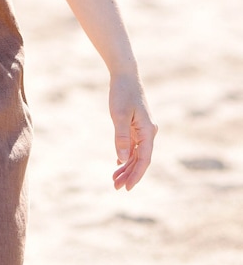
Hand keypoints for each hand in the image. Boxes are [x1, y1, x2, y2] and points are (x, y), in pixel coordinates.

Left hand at [109, 71, 156, 190]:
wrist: (125, 76)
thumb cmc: (122, 93)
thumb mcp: (119, 115)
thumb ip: (121, 137)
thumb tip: (122, 159)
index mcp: (148, 131)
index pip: (144, 160)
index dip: (136, 175)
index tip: (127, 188)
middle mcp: (148, 133)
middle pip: (140, 159)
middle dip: (130, 174)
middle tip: (116, 187)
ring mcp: (143, 130)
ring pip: (136, 154)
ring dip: (127, 167)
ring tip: (115, 179)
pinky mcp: (136, 126)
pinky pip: (133, 146)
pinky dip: (126, 156)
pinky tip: (119, 164)